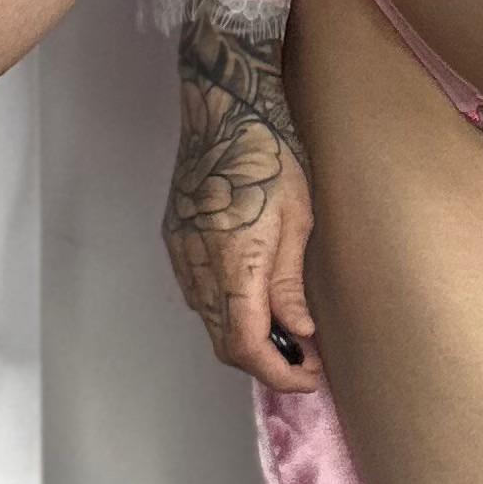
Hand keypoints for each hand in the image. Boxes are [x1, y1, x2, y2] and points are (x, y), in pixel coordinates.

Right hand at [163, 0, 324, 393]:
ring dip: (242, 337)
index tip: (309, 376)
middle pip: (222, 340)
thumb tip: (301, 334)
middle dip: (264, 361)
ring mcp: (179, 250)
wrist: (224, 106)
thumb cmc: (273, 155)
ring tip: (284, 332)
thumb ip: (291, 283)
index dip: (278, 372)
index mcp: (233, 261)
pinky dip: (224, 309)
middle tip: (304, 360)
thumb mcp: (298, 219)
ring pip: (207, 319)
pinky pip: (196, 292)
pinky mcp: (173, 236)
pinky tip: (252, 298)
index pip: (246, 344)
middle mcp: (197, 263)